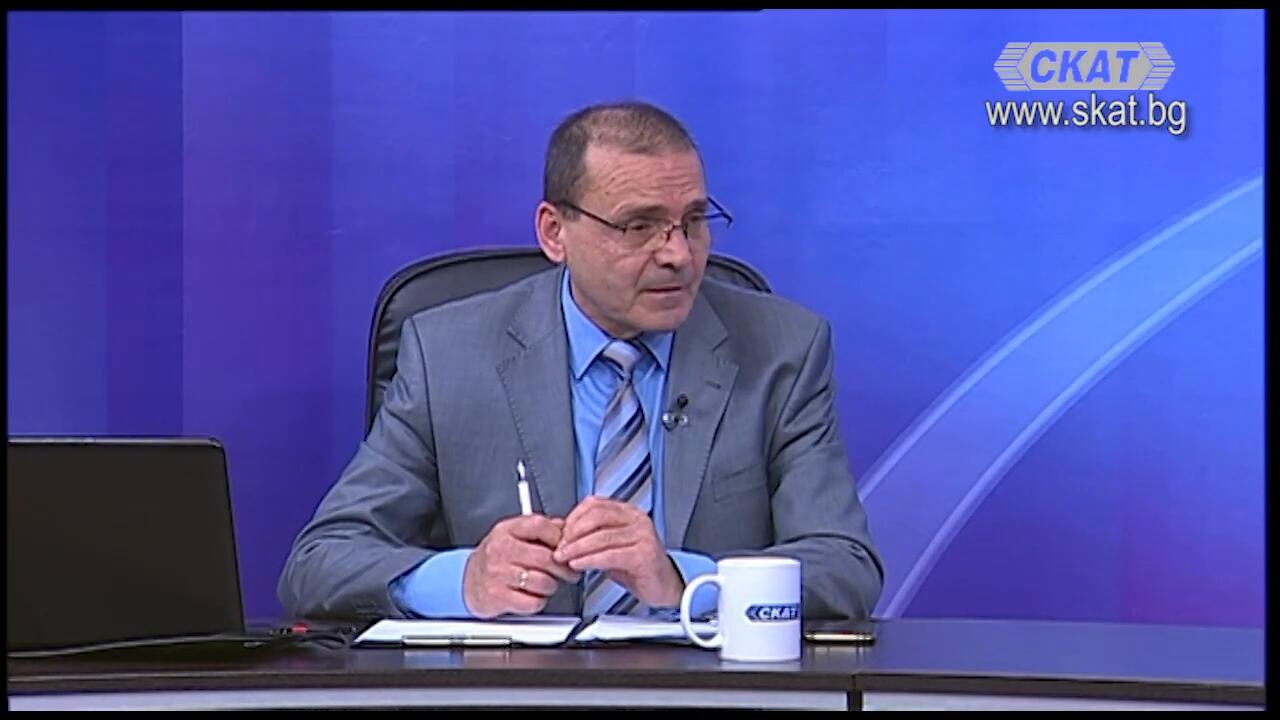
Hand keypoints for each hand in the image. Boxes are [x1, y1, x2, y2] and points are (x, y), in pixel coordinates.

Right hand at [463, 515, 579, 618]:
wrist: (469, 582)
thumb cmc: (496, 558)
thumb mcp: (513, 534)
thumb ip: (539, 529)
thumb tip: (565, 527)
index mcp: (506, 530)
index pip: (539, 525)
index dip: (558, 536)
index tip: (564, 546)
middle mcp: (500, 550)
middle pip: (545, 558)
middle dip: (563, 568)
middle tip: (567, 572)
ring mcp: (498, 574)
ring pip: (543, 582)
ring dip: (551, 586)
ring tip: (546, 584)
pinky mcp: (499, 597)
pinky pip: (533, 603)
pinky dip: (538, 602)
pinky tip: (532, 595)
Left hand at [553, 496, 683, 606]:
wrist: (663, 586)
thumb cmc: (636, 567)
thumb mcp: (609, 546)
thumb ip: (589, 537)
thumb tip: (560, 530)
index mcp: (628, 512)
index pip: (595, 504)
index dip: (573, 517)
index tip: (560, 532)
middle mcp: (637, 519)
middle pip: (597, 517)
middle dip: (572, 533)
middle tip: (559, 547)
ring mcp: (643, 535)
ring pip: (601, 536)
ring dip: (577, 548)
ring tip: (563, 557)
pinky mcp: (644, 554)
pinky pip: (610, 554)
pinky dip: (590, 559)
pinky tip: (578, 564)